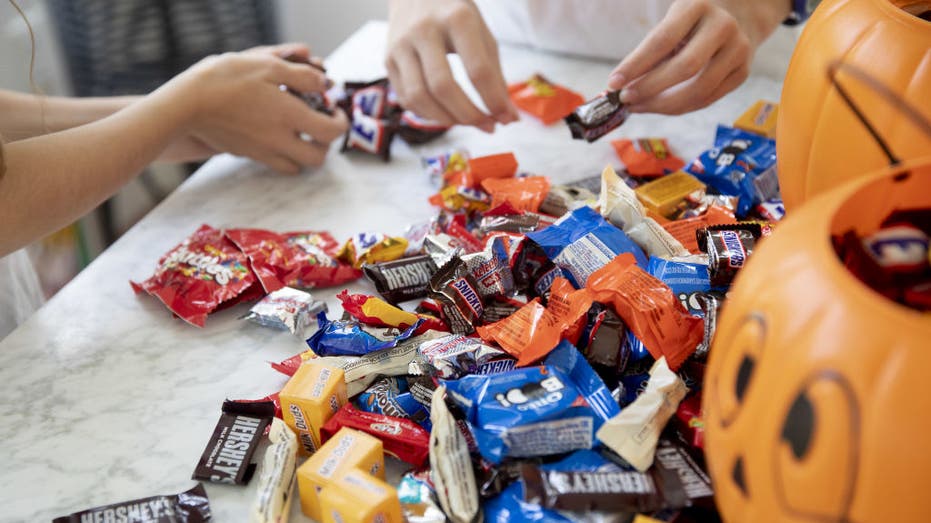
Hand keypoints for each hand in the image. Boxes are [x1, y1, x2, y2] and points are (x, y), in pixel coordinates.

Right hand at [167, 43, 347, 173]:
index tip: (335, 111)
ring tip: (300, 133)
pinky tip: (276, 136)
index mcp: (290, 116)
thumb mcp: (269, 66)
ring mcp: (263, 152)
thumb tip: (325, 85)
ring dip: (305, 153)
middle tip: (320, 126)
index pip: (332, 132)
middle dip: (325, 144)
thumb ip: (302, 76)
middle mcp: (281, 140)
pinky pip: (275, 165)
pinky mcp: (248, 155)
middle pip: (318, 158)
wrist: (187, 103)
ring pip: (297, 167)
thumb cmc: (227, 79)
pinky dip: (284, 156)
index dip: (340, 122)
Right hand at [386, 0, 518, 131]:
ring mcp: (400, 45)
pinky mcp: (387, 60)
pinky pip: (406, 99)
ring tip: (467, 122)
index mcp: (457, 18)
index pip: (477, 70)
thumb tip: (507, 117)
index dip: (493, 101)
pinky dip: (428, 114)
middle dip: (469, 115)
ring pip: (419, 97)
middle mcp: (424, 30)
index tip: (506, 118)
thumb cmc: (456, 17)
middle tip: (488, 126)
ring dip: (447, 120)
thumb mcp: (482, 35)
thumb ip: (495, 76)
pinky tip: (446, 114)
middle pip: (444, 87)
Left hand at [607, 0, 788, 114]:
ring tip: (638, 106)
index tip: (613, 83)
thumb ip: (650, 51)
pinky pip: (707, 100)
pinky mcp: (742, 73)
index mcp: (698, 7)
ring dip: (662, 105)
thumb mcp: (673, 22)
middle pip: (684, 68)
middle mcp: (723, 26)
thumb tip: (620, 86)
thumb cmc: (693, 22)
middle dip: (649, 89)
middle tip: (625, 99)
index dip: (636, 65)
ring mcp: (738, 50)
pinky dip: (679, 108)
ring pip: (698, 90)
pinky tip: (659, 107)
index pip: (662, 40)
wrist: (740, 16)